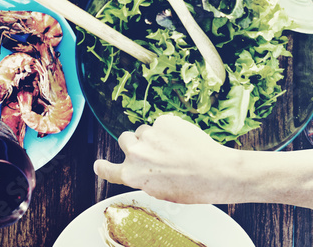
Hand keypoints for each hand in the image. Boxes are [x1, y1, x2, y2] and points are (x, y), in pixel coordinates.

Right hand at [94, 115, 237, 203]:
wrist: (213, 171)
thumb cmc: (191, 187)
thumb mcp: (160, 191)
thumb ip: (145, 178)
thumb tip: (143, 169)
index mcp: (132, 174)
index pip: (107, 169)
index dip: (102, 166)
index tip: (99, 164)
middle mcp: (136, 152)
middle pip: (124, 140)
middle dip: (135, 143)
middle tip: (152, 152)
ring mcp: (148, 134)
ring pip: (144, 130)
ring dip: (153, 137)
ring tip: (174, 149)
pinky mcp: (163, 120)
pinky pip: (161, 123)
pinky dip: (169, 130)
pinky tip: (183, 141)